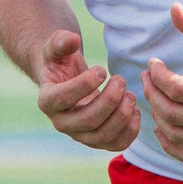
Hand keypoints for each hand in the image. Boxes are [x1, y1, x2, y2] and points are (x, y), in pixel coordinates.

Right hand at [35, 30, 139, 150]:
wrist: (67, 81)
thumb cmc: (61, 62)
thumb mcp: (56, 48)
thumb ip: (61, 41)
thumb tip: (72, 39)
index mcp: (47, 101)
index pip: (63, 99)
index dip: (83, 85)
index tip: (101, 69)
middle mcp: (61, 123)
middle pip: (87, 121)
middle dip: (109, 100)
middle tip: (121, 80)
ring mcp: (80, 135)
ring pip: (102, 136)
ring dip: (121, 116)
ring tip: (130, 94)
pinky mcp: (97, 140)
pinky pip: (115, 144)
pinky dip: (130, 131)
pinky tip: (135, 110)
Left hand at [142, 4, 182, 163]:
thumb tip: (174, 7)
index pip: (176, 88)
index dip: (157, 74)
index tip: (153, 62)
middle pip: (170, 111)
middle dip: (151, 92)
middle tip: (146, 77)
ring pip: (173, 132)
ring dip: (156, 113)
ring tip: (153, 94)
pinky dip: (168, 143)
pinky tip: (161, 124)